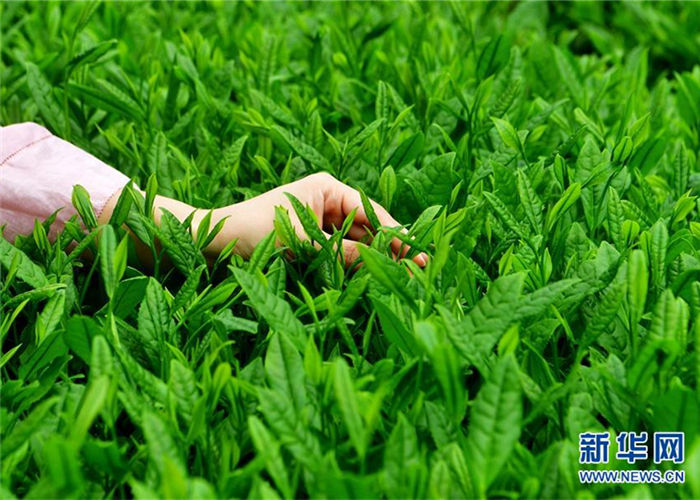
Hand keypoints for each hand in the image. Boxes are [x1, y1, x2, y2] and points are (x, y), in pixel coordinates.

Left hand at [208, 173, 427, 265]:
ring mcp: (319, 221)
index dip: (396, 234)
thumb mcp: (303, 243)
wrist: (212, 241)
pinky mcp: (311, 240)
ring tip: (402, 278)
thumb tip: (384, 265)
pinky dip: (353, 265)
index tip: (420, 253)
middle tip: (419, 271)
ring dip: (374, 259)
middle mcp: (326, 201)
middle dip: (390, 248)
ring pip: (356, 242)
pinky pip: (340, 252)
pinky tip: (371, 278)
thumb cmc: (254, 230)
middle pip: (368, 227)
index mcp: (326, 188)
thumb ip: (345, 254)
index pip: (371, 211)